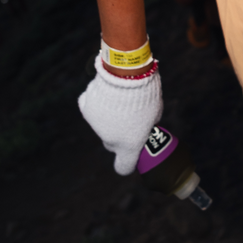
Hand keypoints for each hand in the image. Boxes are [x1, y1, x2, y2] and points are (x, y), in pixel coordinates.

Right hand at [78, 56, 162, 173]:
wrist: (127, 75)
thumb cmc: (147, 93)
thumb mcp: (156, 111)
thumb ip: (148, 123)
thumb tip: (143, 123)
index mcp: (129, 145)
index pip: (124, 167)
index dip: (128, 161)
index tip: (132, 156)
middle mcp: (110, 139)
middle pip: (112, 142)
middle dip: (119, 133)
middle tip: (130, 117)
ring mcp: (96, 124)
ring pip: (102, 124)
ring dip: (109, 115)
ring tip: (120, 97)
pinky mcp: (86, 108)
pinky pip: (92, 107)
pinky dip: (97, 102)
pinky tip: (107, 91)